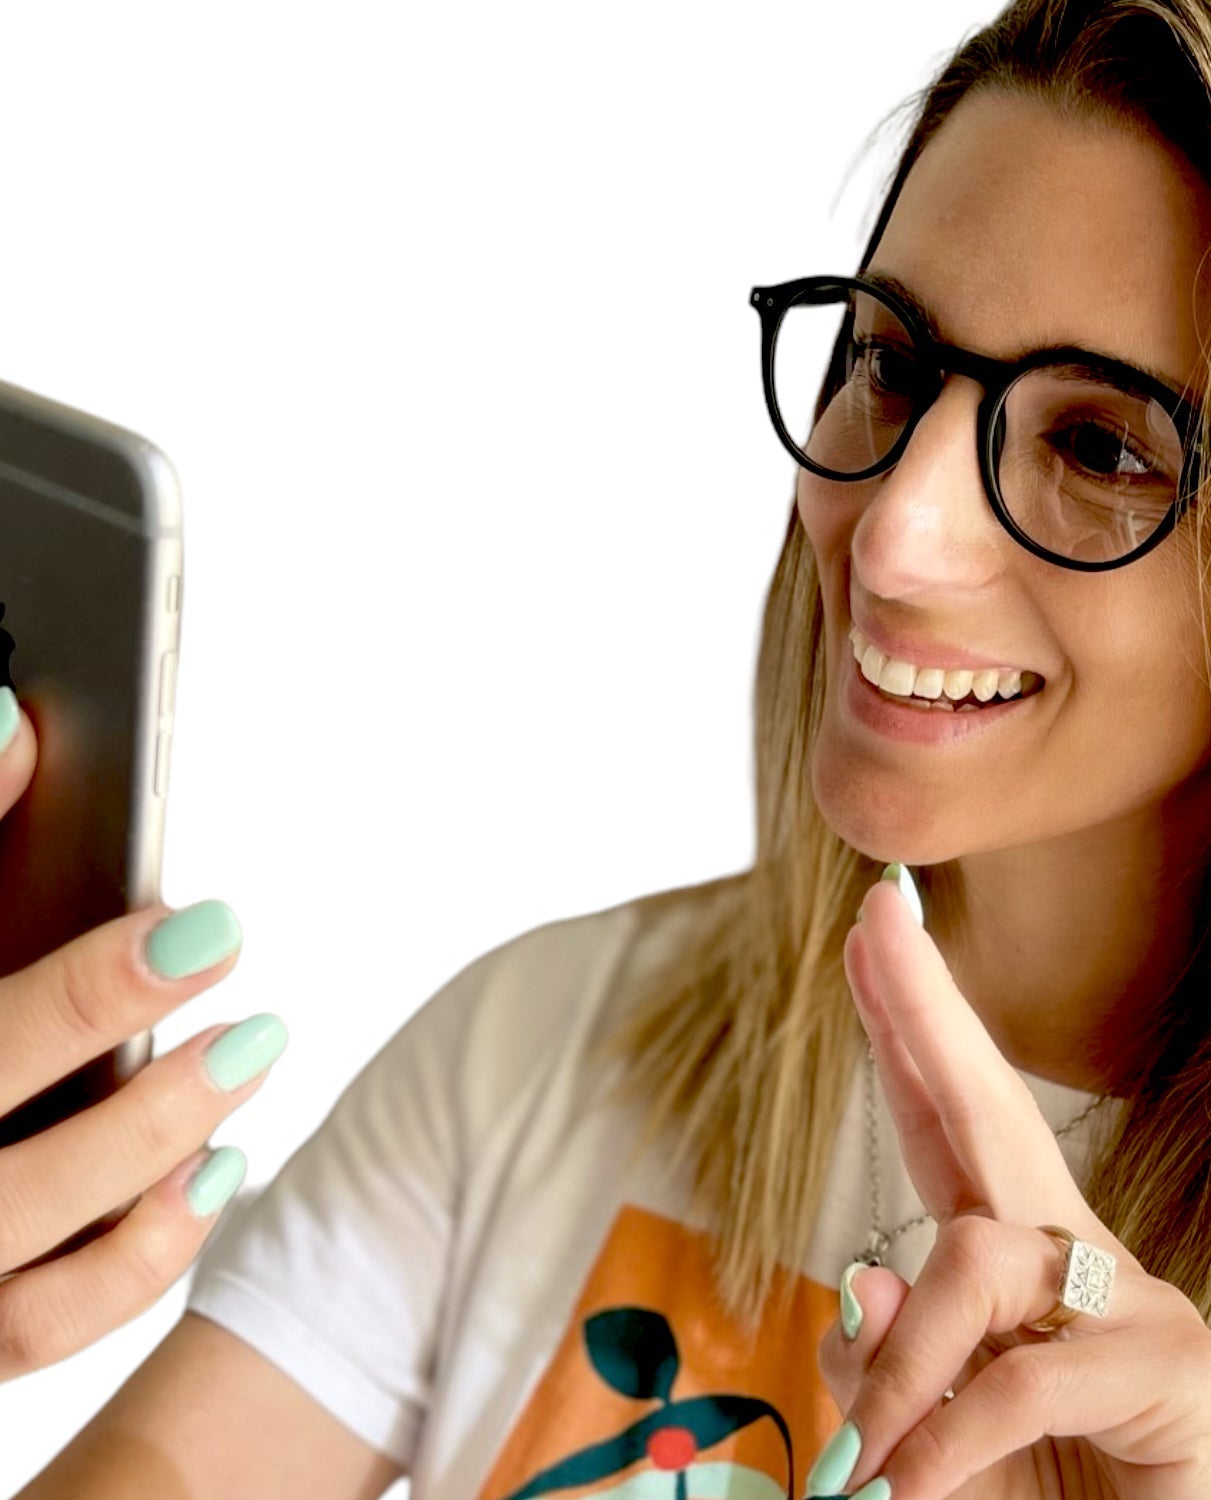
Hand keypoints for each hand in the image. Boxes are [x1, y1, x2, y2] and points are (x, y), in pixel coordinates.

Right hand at [0, 694, 281, 1380]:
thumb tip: (12, 721)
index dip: (87, 994)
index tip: (200, 928)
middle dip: (120, 1064)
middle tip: (233, 974)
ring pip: (22, 1248)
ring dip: (155, 1153)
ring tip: (250, 1051)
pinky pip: (39, 1328)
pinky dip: (139, 1257)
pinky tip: (215, 1172)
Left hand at [812, 876, 1210, 1499]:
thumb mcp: (918, 1433)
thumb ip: (885, 1361)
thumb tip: (856, 1272)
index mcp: (1008, 1260)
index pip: (944, 1120)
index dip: (905, 1026)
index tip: (869, 933)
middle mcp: (1073, 1256)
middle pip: (991, 1104)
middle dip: (923, 1006)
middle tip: (875, 911)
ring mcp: (1139, 1301)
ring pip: (975, 1256)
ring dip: (903, 1370)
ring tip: (865, 1472)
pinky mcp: (1188, 1370)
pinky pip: (1026, 1372)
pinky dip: (949, 1436)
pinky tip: (916, 1488)